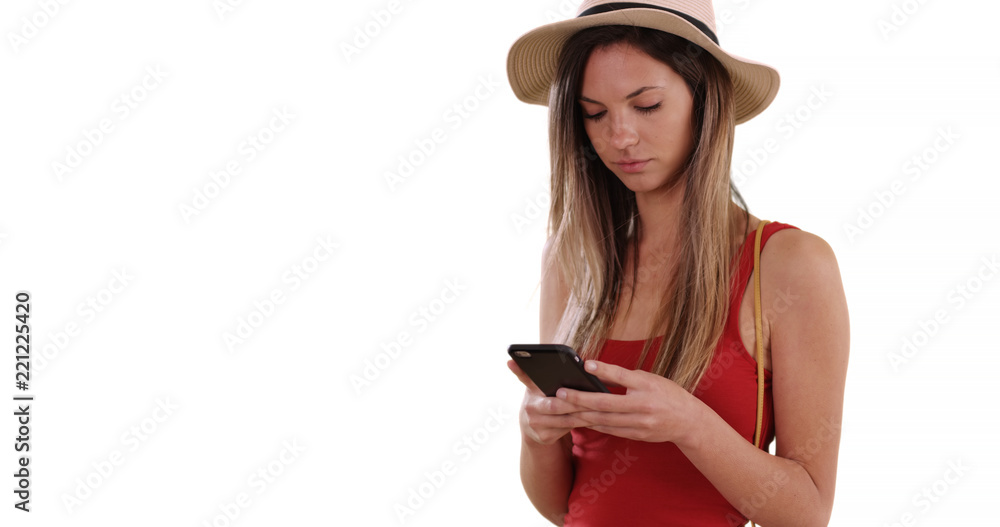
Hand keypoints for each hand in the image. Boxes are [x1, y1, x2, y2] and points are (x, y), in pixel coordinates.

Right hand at [507, 360, 589, 445]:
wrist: (530, 427)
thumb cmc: (537, 400)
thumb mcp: (531, 387)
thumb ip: (524, 374)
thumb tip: (509, 361)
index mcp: (531, 401)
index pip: (552, 399)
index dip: (567, 396)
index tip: (581, 391)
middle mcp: (532, 416)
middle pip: (560, 409)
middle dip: (579, 403)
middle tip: (597, 397)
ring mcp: (539, 429)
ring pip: (567, 420)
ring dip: (585, 414)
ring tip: (601, 406)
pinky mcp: (546, 439)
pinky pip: (568, 429)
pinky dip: (582, 423)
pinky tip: (595, 417)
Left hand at [555, 360, 702, 444]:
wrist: (689, 421)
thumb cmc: (667, 394)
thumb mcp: (649, 379)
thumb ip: (623, 377)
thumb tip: (594, 370)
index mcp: (647, 387)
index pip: (621, 377)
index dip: (603, 370)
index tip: (585, 365)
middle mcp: (642, 406)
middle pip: (605, 403)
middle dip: (579, 399)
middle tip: (559, 394)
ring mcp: (639, 424)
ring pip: (603, 420)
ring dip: (580, 414)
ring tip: (562, 409)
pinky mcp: (636, 435)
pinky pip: (610, 430)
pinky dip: (593, 424)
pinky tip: (579, 420)